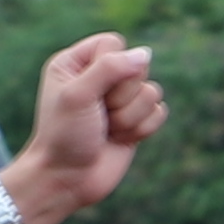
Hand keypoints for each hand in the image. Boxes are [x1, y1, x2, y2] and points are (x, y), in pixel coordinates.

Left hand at [8, 34, 164, 223]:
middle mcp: (98, 78)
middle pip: (137, 66)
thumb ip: (110, 68)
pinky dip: (142, 129)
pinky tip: (119, 140)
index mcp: (76, 63)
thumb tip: (145, 54)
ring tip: (107, 130)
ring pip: (152, 92)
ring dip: (130, 117)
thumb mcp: (78, 95)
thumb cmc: (64, 136)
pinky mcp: (135, 122)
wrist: (66, 180)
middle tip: (99, 115)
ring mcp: (119, 101)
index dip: (112, 65)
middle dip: (122, 96)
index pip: (113, 43)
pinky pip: (159, 112)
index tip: (93, 91)